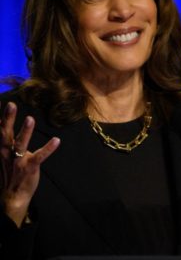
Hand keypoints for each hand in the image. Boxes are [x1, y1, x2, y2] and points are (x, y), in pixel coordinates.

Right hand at [0, 102, 59, 226]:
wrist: (12, 196)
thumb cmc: (10, 172)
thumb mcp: (4, 155)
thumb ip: (6, 141)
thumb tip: (5, 126)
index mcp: (1, 148)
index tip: (1, 103)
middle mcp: (7, 153)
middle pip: (5, 133)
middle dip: (8, 118)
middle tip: (11, 104)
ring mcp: (18, 160)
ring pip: (20, 144)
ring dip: (25, 131)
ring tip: (30, 119)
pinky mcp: (30, 167)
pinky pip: (40, 156)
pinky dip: (48, 148)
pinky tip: (56, 140)